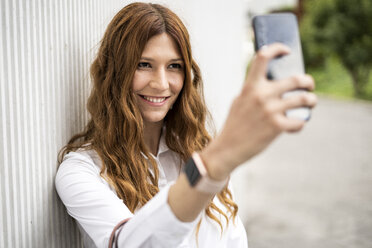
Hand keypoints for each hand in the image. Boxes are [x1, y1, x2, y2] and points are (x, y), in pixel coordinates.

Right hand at [201, 43, 316, 179]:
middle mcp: (261, 95)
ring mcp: (270, 111)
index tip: (287, 51)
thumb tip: (273, 82)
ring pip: (304, 99)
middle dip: (308, 81)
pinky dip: (300, 123)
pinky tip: (295, 125)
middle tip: (309, 85)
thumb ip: (254, 90)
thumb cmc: (235, 124)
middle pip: (296, 79)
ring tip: (311, 102)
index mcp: (250, 87)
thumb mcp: (239, 101)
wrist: (228, 148)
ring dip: (311, 100)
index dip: (278, 49)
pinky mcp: (277, 127)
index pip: (263, 57)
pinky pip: (299, 121)